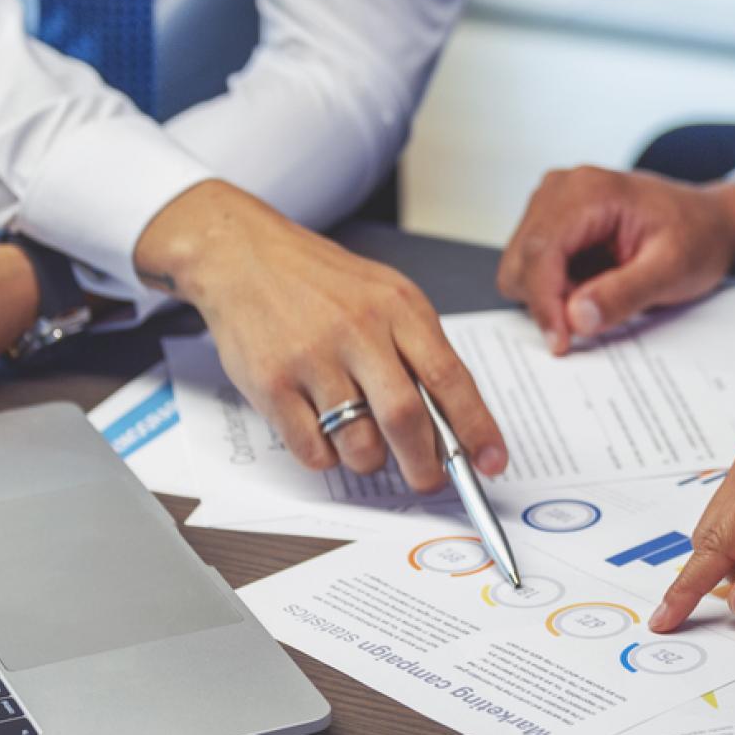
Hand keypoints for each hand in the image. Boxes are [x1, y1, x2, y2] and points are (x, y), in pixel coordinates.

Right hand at [135, 180, 505, 493]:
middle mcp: (357, 330)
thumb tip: (455, 423)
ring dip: (370, 460)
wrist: (242, 254)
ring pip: (358, 443)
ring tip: (365, 443)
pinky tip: (323, 430)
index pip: (450, 378)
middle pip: (405, 418)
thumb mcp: (385, 296)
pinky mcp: (271, 383)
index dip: (477, 427)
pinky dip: (326, 456)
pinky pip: (312, 449)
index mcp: (398, 307)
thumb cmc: (321, 282)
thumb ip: (419, 351)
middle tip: (429, 480)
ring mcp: (311, 357)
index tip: (492, 461)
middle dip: (425, 465)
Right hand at [497, 167, 734, 353]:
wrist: (708, 222)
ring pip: (521, 267)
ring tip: (601, 292)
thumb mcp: (672, 270)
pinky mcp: (551, 222)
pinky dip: (556, 288)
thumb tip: (576, 318)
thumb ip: (624, 293)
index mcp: (588, 190)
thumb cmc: (696, 238)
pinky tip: (592, 284)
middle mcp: (560, 188)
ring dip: (552, 295)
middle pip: (521, 261)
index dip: (544, 303)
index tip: (560, 343)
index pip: (541, 252)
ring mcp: (551, 203)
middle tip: (594, 317)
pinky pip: (532, 267)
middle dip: (548, 301)